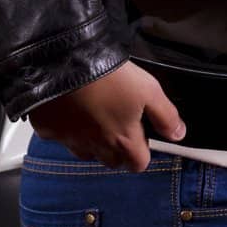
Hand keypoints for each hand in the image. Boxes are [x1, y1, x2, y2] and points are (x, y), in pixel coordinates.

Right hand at [27, 60, 186, 172]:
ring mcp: (70, 140)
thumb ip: (166, 115)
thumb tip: (178, 134)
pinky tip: (70, 107)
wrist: (64, 62)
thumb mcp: (148, 89)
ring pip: (85, 151)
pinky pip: (60, 136)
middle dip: (118, 148)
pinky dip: (66, 126)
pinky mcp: (47, 130)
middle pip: (112, 161)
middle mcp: (96, 147)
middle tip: (118, 120)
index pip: (138, 164)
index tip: (140, 133)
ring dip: (92, 140)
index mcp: (122, 141)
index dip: (142, 151)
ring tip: (94, 113)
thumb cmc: (108, 75)